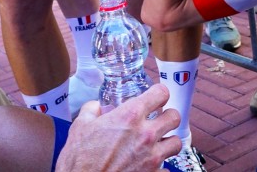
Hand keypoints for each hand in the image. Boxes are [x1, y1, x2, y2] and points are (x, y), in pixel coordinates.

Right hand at [56, 84, 181, 171]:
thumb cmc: (79, 162)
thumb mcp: (79, 128)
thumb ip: (90, 111)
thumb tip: (95, 106)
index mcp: (130, 117)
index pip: (161, 93)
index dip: (159, 93)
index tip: (156, 97)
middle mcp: (146, 135)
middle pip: (174, 116)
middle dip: (167, 116)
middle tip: (158, 120)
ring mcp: (152, 157)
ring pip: (176, 142)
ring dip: (167, 141)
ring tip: (157, 143)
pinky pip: (167, 168)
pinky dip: (160, 166)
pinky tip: (148, 165)